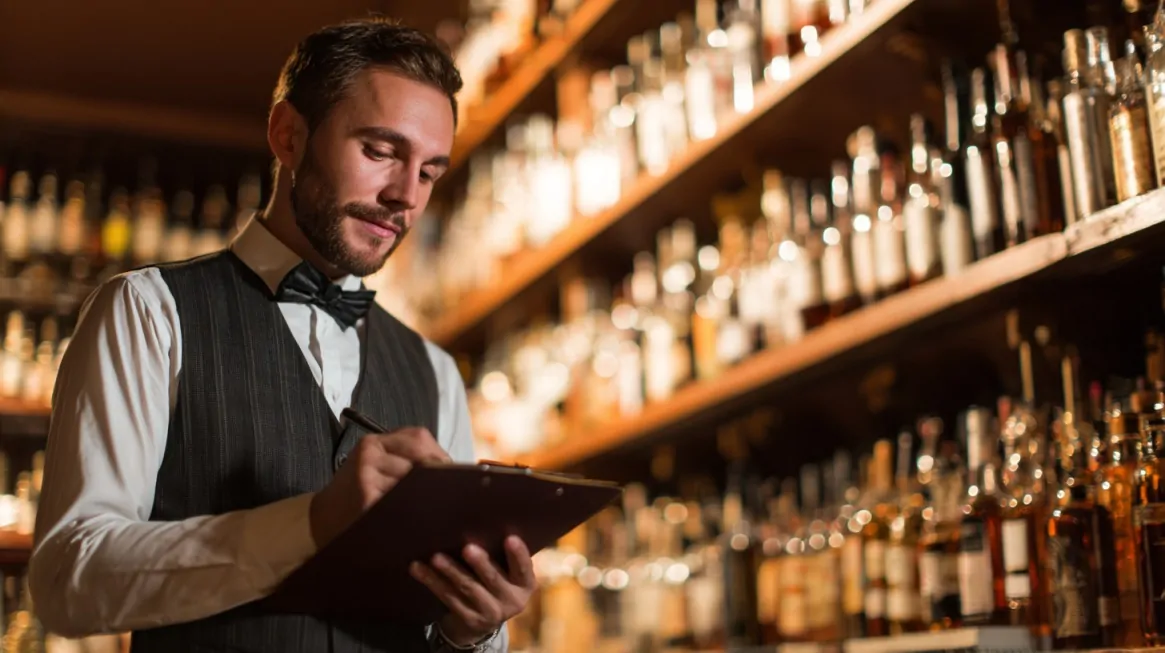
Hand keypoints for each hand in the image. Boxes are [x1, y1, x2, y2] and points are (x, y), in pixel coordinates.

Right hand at [309, 428, 449, 547]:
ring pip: (414, 481)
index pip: (419, 438)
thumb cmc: (357, 493)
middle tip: (447, 494)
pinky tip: (416, 517)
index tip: (450, 474)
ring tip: (434, 507)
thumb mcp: (375, 465)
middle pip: (421, 458)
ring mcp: (366, 475)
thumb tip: (452, 467)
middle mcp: (369, 452)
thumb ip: (406, 458)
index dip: (440, 456)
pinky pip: (402, 501)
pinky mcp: (366, 498)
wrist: (321, 519)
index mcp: (374, 441)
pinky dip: (413, 509)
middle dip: (439, 476)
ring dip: (428, 495)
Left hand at [410, 536, 535, 646]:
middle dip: (480, 563)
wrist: (482, 623)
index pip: (524, 568)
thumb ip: (502, 555)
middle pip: (493, 579)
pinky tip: (418, 568)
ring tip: (436, 557)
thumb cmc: (496, 581)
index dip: (518, 554)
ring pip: (467, 588)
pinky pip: (448, 597)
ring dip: (450, 571)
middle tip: (468, 548)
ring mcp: (490, 613)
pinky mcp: (468, 619)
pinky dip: (432, 582)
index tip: (510, 537)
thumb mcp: (507, 572)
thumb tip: (484, 518)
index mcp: (525, 585)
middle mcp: (512, 602)